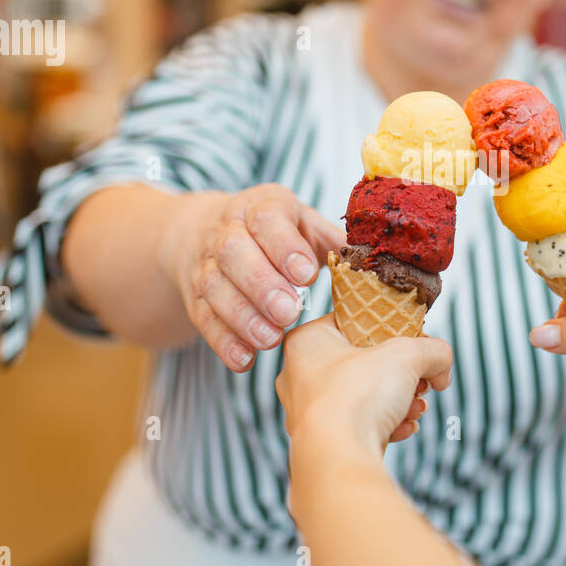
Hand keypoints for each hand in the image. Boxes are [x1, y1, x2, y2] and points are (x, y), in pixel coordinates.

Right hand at [161, 185, 345, 371]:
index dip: (284, 246)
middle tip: (288, 312)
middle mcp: (226, 231)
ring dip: (242, 316)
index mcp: (260, 206)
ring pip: (214, 287)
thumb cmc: (273, 231)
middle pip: (234, 252)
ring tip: (270, 338)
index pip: (267, 218)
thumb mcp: (304, 224)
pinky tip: (245, 359)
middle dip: (261, 284)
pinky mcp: (194, 297)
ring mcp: (205, 264)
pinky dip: (222, 341)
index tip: (306, 274)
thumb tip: (371, 262)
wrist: (203, 232)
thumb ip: (334, 241)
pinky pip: (202, 318)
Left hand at [277, 315, 452, 454]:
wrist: (339, 461)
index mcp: (307, 342)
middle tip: (423, 377)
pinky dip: (386, 423)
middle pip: (364, 361)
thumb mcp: (407, 356)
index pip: (354, 320)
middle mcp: (301, 375)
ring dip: (399, 399)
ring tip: (417, 405)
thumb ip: (432, 350)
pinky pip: (361, 423)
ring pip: (365, 395)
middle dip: (401, 372)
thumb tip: (442, 362)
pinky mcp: (324, 440)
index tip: (415, 339)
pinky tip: (405, 426)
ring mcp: (311, 411)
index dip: (391, 328)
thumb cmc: (355, 398)